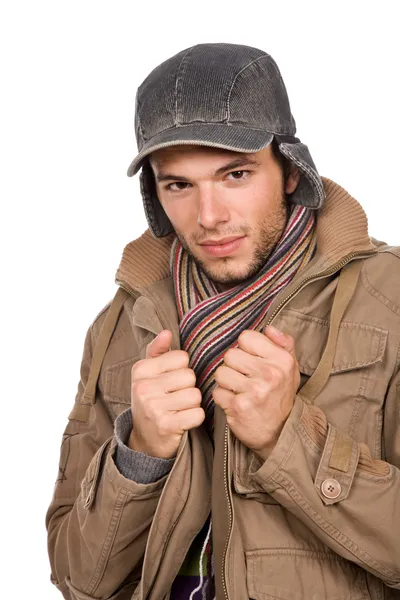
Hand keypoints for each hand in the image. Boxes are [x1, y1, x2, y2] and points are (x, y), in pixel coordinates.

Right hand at [129, 330, 204, 458]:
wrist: (144, 439)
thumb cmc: (151, 400)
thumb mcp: (148, 375)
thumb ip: (157, 351)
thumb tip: (166, 332)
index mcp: (140, 370)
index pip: (181, 357)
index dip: (182, 369)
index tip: (171, 381)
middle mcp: (144, 388)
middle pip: (190, 376)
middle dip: (189, 387)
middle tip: (176, 397)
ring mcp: (154, 408)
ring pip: (196, 395)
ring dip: (193, 403)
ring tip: (180, 408)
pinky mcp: (166, 426)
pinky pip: (198, 414)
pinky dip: (196, 418)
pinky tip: (184, 420)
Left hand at [213, 326, 299, 458]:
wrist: (281, 432)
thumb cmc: (281, 395)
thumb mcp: (290, 368)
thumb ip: (283, 343)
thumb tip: (269, 327)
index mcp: (282, 360)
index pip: (246, 337)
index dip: (245, 348)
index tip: (252, 361)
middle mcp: (269, 374)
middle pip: (230, 354)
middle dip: (233, 366)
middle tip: (244, 378)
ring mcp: (254, 391)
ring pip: (221, 372)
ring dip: (226, 382)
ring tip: (239, 390)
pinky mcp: (239, 407)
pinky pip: (217, 392)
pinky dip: (223, 398)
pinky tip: (235, 403)